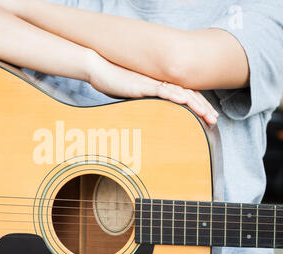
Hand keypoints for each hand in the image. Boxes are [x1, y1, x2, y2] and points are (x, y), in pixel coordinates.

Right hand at [86, 51, 218, 124]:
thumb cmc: (114, 83)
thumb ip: (144, 102)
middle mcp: (160, 83)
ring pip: (180, 93)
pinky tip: (186, 101)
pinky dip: (175, 95)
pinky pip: (162, 90)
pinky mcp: (142, 85)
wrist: (100, 69)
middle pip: (188, 94)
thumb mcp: (132, 96)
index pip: (184, 96)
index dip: (198, 106)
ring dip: (196, 104)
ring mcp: (152, 83)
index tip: (207, 118)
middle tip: (215, 120)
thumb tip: (149, 114)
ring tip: (208, 115)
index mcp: (159, 86)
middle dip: (203, 108)